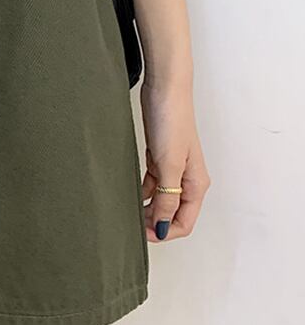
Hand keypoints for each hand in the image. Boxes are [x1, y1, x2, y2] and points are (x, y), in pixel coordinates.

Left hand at [139, 80, 209, 241]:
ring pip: (161, 200)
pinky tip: (130, 194)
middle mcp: (187, 179)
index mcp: (196, 184)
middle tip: (132, 224)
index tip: (143, 233)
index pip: (184, 222)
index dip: (164, 232)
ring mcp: (173, 168)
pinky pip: (152, 184)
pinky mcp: (160, 158)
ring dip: (147, 209)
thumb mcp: (169, 164)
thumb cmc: (171, 121)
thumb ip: (166, 197)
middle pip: (173, 214)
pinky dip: (143, 192)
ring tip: (128, 211)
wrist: (164, 90)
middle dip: (155, 223)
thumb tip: (163, 225)